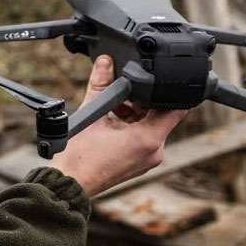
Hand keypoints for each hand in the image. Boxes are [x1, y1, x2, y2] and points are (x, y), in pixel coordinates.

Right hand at [51, 55, 186, 196]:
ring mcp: (147, 159)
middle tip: (124, 91)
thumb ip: (101, 84)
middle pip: (160, 115)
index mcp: (149, 139)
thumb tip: (105, 62)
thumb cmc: (80, 157)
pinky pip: (143, 138)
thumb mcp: (92, 114)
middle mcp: (154, 151)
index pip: (176, 109)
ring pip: (151, 126)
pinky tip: (112, 120)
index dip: (171, 91)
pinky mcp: (139, 163)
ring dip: (136, 113)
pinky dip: (132, 127)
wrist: (69, 183)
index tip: (161, 80)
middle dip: (144, 101)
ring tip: (113, 107)